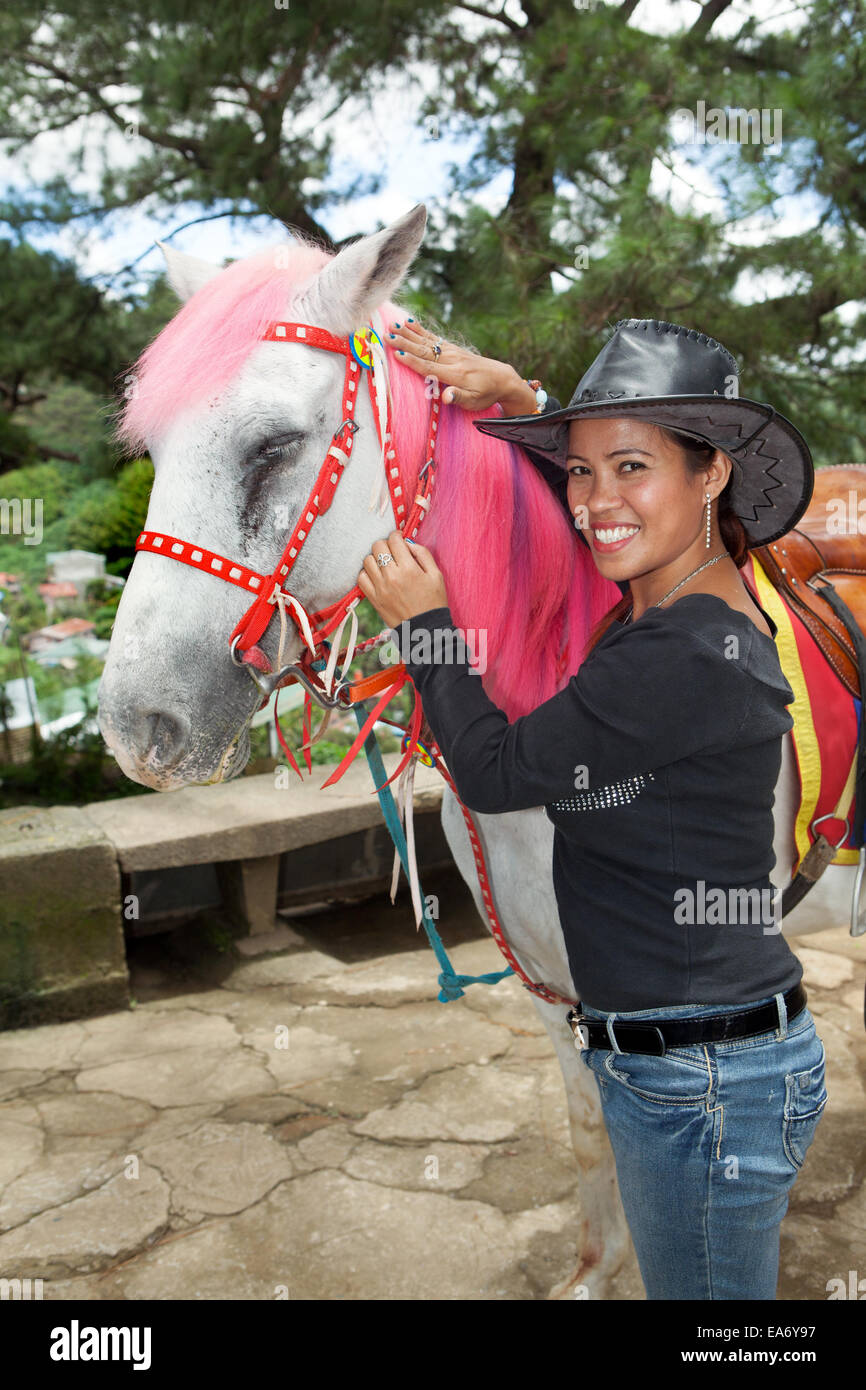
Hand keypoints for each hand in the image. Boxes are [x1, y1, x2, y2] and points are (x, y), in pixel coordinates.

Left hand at [357, 531, 448, 628]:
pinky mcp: (373, 598)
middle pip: (378, 546)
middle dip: (385, 545)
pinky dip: (367, 573)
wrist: (425, 629)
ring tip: (384, 564)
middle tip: (392, 552)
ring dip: (375, 558)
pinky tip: (377, 576)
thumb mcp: (436, 575)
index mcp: (409, 569)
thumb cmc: (433, 602)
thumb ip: (423, 554)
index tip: (400, 540)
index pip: (394, 540)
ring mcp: (380, 588)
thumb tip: (407, 543)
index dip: (397, 536)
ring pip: (367, 560)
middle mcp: (391, 576)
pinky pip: (361, 578)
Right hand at [387, 318, 536, 414]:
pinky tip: (409, 322)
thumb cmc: (486, 394)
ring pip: (426, 341)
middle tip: (386, 335)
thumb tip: (446, 397)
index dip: (412, 361)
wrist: (502, 377)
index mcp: (455, 374)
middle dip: (404, 343)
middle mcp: (452, 359)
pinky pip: (433, 337)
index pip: (429, 367)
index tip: (396, 354)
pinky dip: (420, 329)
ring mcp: (452, 351)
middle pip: (424, 350)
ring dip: (408, 333)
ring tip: (392, 325)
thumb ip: (459, 398)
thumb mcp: (474, 402)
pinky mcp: (452, 348)